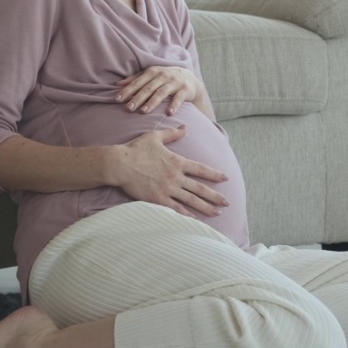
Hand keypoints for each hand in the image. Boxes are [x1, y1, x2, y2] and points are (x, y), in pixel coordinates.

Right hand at [113, 126, 229, 216]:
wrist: (120, 164)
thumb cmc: (136, 149)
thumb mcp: (155, 136)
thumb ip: (172, 133)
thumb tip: (185, 127)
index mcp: (177, 161)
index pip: (201, 169)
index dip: (215, 174)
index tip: (226, 178)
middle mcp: (175, 176)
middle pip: (200, 188)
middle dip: (215, 196)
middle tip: (227, 202)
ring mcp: (167, 189)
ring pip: (191, 201)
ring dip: (206, 207)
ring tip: (217, 212)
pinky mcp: (157, 199)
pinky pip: (176, 209)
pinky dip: (187, 215)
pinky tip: (196, 219)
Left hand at [116, 65, 203, 115]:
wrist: (189, 78)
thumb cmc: (165, 78)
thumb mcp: (151, 75)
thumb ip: (135, 79)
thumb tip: (117, 84)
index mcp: (152, 71)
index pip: (138, 82)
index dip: (127, 90)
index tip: (118, 99)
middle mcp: (163, 75)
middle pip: (148, 88)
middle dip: (138, 98)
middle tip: (129, 107)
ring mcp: (174, 82)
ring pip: (161, 93)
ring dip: (152, 102)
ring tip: (144, 111)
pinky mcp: (185, 89)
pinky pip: (179, 98)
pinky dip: (174, 105)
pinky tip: (169, 113)